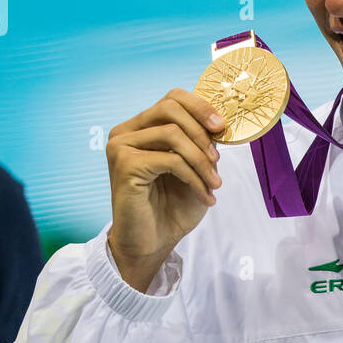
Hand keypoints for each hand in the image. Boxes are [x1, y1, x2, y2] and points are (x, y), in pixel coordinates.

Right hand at [106, 89, 224, 291]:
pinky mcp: (125, 166)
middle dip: (202, 131)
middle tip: (218, 158)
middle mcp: (124, 133)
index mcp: (139, 128)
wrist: (152, 244)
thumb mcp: (195, 167)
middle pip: (170, 108)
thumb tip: (220, 121)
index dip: (201, 107)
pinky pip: (171, 159)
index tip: (222, 127)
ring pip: (173, 133)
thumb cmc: (172, 207)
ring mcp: (121, 147)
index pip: (172, 98)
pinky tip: (204, 196)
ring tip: (214, 184)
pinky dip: (194, 177)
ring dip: (201, 160)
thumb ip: (202, 141)